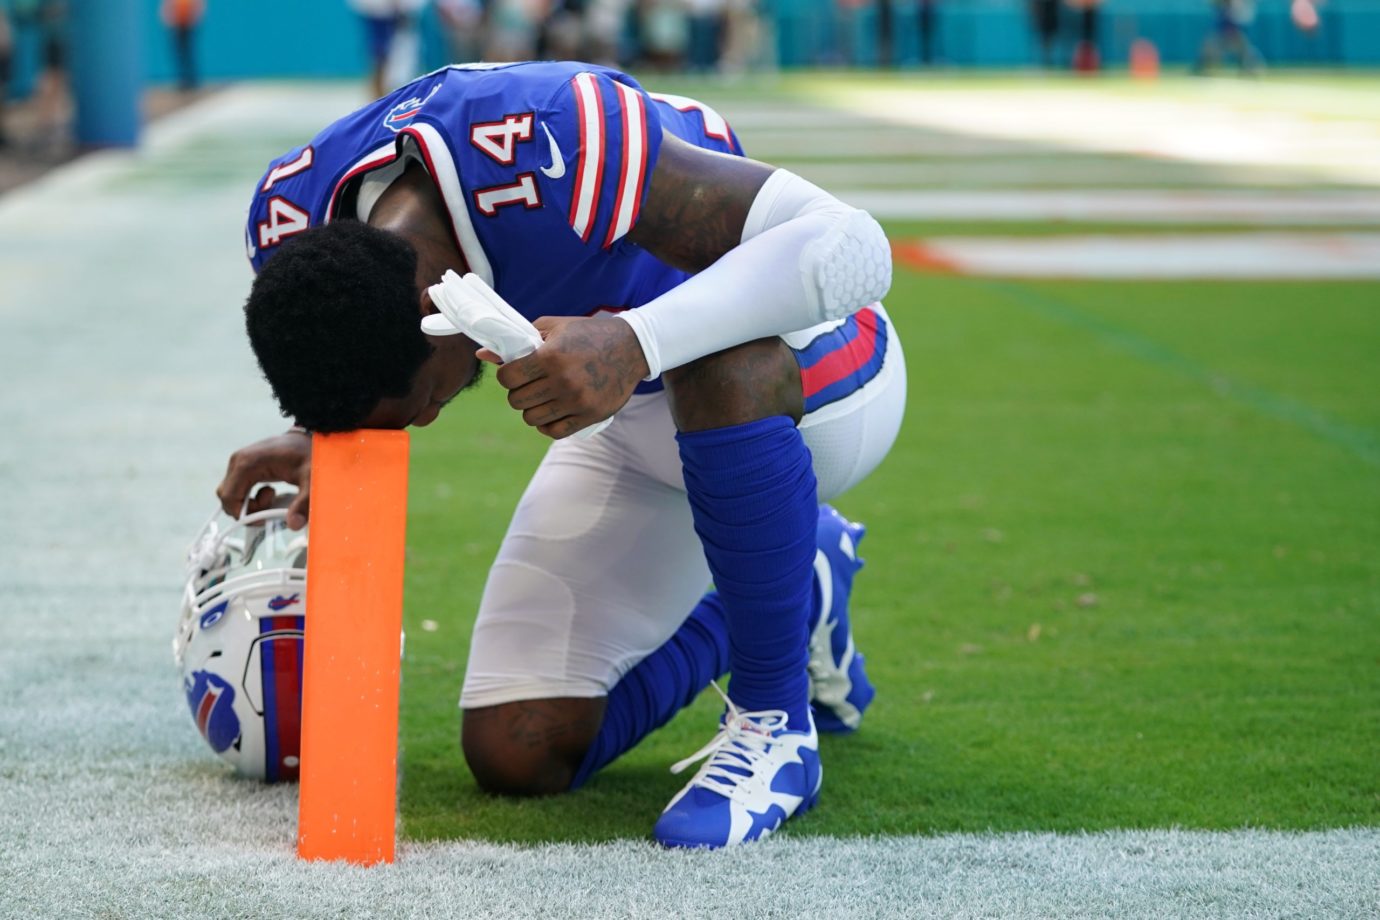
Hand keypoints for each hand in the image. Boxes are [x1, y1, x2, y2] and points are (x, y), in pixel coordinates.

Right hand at [215, 429, 312, 528]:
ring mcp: (240, 463)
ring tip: (273, 498)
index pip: (229, 497)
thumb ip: (303, 502)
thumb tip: (293, 524)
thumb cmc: (308, 453)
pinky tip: (270, 494)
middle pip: (227, 497)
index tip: (263, 519)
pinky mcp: (245, 467)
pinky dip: (251, 498)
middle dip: (247, 510)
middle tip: (271, 509)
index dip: (242, 515)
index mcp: (248, 462)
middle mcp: (239, 461)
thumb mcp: (310, 480)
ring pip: (232, 494)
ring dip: (250, 504)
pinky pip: (238, 489)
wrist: (309, 437)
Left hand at [485, 315, 648, 438]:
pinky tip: (551, 412)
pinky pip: (554, 432)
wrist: (631, 347)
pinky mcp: (590, 416)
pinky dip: (546, 425)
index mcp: (551, 356)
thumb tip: (482, 354)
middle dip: (517, 392)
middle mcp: (563, 381)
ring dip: (531, 409)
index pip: (508, 378)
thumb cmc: (587, 333)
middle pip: (517, 401)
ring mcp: (577, 402)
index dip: (506, 376)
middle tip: (528, 384)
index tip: (514, 372)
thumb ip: (518, 340)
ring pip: (532, 419)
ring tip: (540, 397)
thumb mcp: (553, 327)